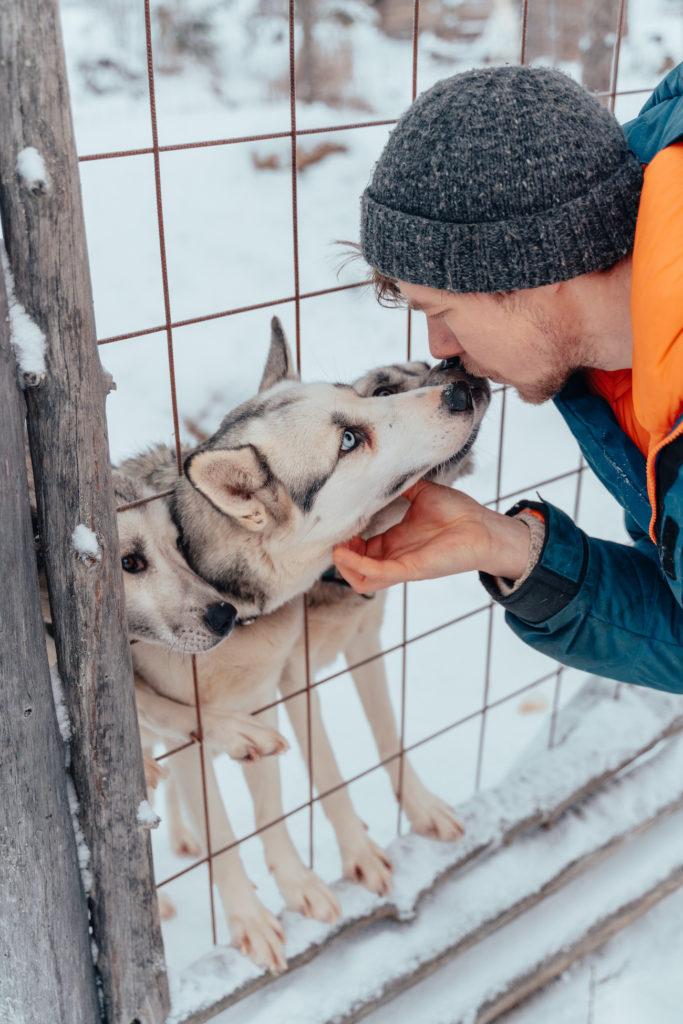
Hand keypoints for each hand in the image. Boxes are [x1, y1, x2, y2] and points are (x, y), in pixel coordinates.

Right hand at [333, 480, 530, 592]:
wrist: (484, 527)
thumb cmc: (458, 512)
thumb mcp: (422, 492)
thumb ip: (402, 484)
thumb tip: (384, 467)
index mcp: (395, 541)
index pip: (360, 548)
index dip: (345, 538)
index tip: (337, 520)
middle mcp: (395, 556)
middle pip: (355, 567)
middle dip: (339, 553)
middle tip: (334, 535)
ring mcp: (401, 565)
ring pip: (361, 580)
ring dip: (344, 566)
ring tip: (338, 547)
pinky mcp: (410, 570)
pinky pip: (376, 575)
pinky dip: (357, 566)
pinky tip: (346, 552)